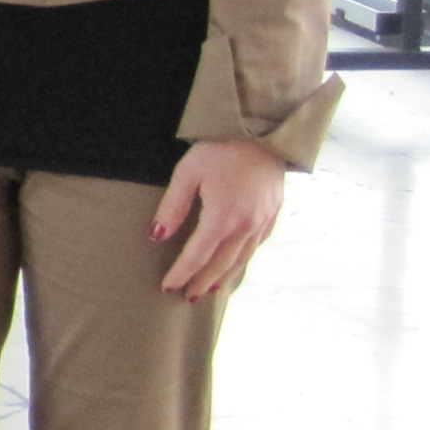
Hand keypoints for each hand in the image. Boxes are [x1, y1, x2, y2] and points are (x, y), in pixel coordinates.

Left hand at [150, 136, 286, 300]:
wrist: (263, 133)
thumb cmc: (220, 148)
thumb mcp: (188, 173)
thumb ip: (172, 206)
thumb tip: (156, 236)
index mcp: (223, 217)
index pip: (197, 255)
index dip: (182, 273)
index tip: (167, 286)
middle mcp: (246, 225)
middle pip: (221, 263)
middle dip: (202, 281)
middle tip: (187, 296)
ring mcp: (263, 221)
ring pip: (241, 258)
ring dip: (224, 276)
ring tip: (210, 289)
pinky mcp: (273, 214)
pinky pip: (257, 246)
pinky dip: (243, 260)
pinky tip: (235, 264)